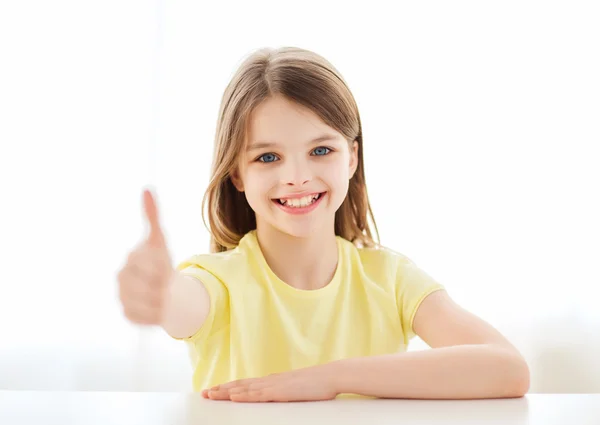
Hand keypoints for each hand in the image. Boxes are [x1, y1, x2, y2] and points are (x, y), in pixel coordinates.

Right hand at [117, 189, 174, 324]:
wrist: (158, 287)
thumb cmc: (159, 261)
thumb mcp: (159, 239)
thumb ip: (152, 215)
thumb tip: (146, 189)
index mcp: (131, 259)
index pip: (153, 265)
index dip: (165, 268)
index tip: (168, 267)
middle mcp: (122, 278)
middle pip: (153, 286)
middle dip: (165, 284)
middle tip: (168, 282)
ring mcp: (122, 297)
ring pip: (151, 303)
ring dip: (164, 300)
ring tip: (165, 294)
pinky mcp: (127, 314)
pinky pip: (147, 318)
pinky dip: (158, 315)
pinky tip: (159, 307)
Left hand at [202, 364, 339, 401]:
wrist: (330, 376)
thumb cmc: (316, 384)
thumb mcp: (295, 388)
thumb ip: (283, 390)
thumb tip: (274, 393)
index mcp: (272, 381)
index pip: (245, 384)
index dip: (229, 387)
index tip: (214, 390)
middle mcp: (269, 381)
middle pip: (240, 385)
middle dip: (221, 389)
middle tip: (204, 393)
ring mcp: (274, 386)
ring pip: (245, 389)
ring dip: (226, 392)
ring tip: (211, 394)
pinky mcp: (281, 392)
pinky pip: (259, 395)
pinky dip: (244, 395)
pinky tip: (234, 396)